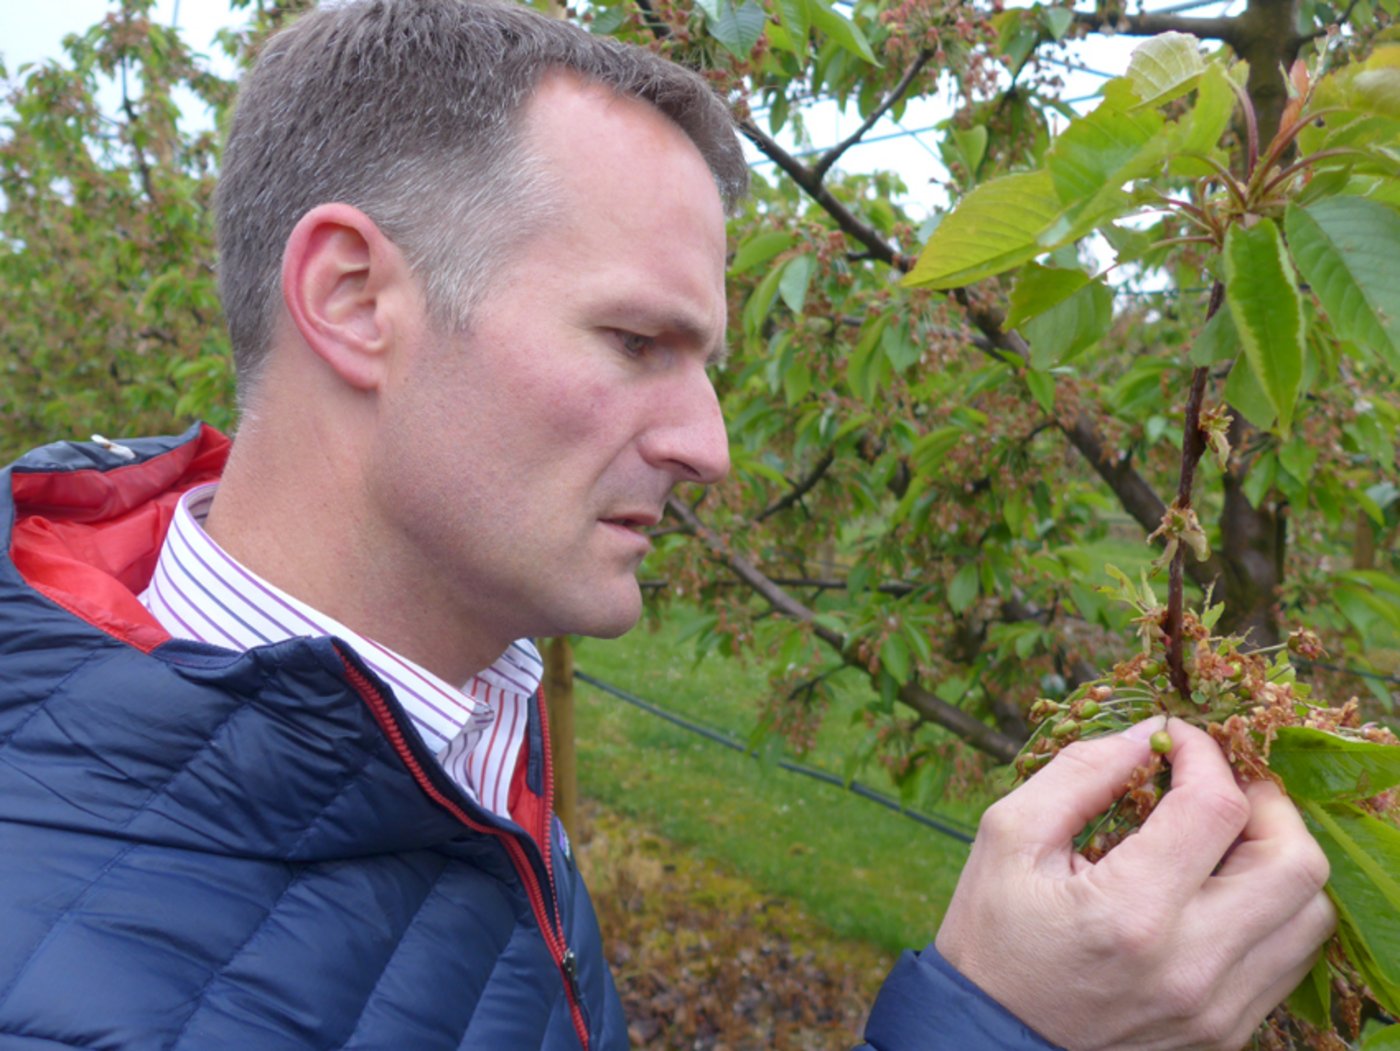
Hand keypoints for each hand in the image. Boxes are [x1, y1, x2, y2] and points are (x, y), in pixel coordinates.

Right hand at [934, 717, 1335, 1050]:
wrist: (992, 1041)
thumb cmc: (993, 936)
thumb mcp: (1008, 836)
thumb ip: (1078, 774)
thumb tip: (1145, 735)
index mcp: (1130, 912)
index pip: (1216, 808)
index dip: (1203, 753)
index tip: (1175, 738)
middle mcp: (1191, 965)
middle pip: (1294, 862)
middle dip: (1264, 801)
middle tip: (1217, 785)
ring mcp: (1219, 1006)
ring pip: (1310, 911)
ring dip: (1277, 854)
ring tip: (1225, 836)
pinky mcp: (1228, 1029)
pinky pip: (1290, 955)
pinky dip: (1272, 906)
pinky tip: (1220, 887)